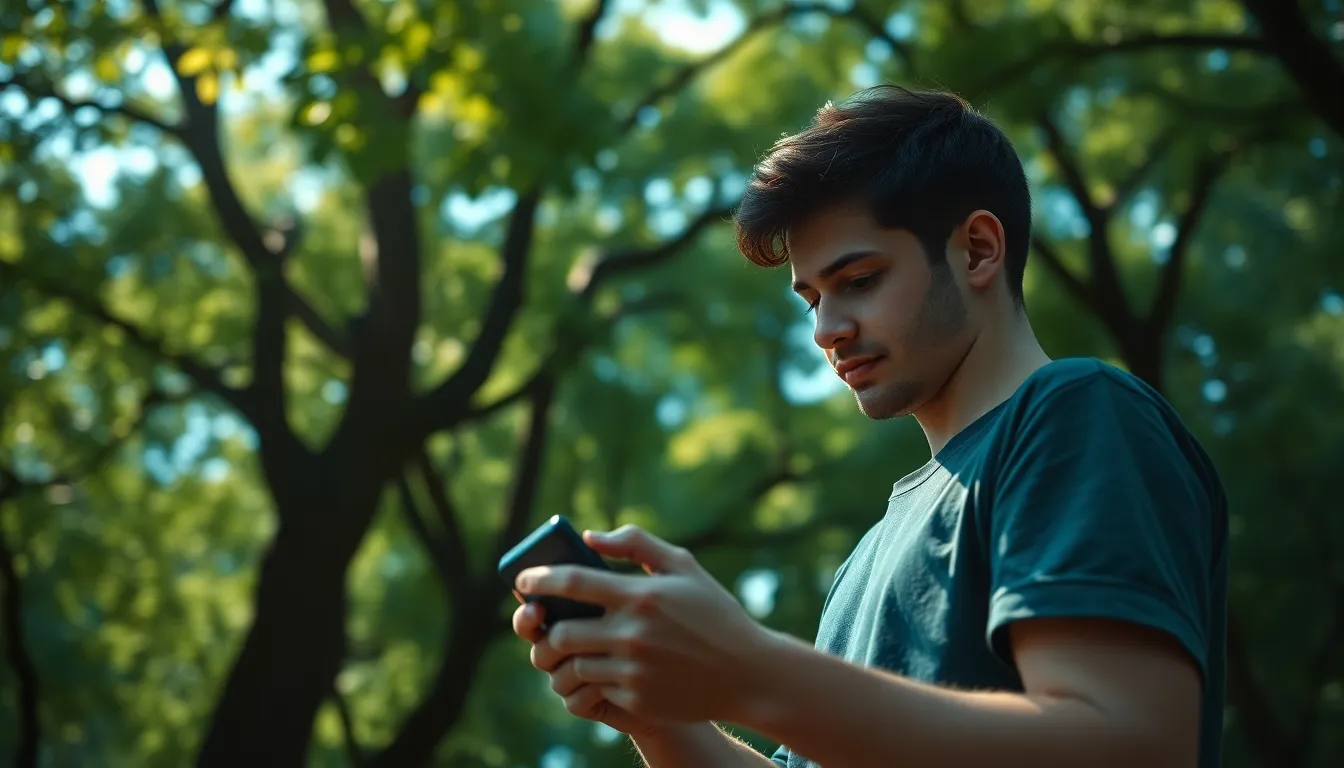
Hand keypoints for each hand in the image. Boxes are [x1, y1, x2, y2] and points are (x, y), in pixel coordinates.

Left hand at [516, 525, 776, 723]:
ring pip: (573, 664)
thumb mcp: (683, 567)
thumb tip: (588, 537)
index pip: (571, 583)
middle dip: (545, 628)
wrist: (747, 672)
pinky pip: (596, 688)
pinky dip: (594, 678)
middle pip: (561, 631)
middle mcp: (632, 633)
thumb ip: (636, 543)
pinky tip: (604, 668)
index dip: (538, 580)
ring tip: (569, 647)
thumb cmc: (714, 613)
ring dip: (566, 656)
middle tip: (543, 623)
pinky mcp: (637, 698)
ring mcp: (633, 670)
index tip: (522, 581)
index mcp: (640, 595)